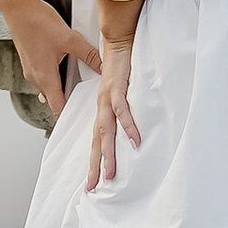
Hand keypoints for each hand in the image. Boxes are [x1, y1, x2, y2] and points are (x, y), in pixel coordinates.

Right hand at [6, 0, 98, 116]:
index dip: (70, 114)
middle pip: (54, 97)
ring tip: (78, 78)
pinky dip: (55, 73)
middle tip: (86, 95)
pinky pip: (44, 74)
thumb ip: (89, 55)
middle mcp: (34, 76)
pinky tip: (64, 60)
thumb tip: (103, 67)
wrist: (16, 6)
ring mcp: (30, 68)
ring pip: (49, 85)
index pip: (57, 108)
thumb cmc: (37, 21)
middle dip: (69, 98)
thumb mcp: (69, 38)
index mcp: (44, 77)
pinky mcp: (29, 58)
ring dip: (62, 84)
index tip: (83, 114)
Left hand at [83, 41, 142, 192]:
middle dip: (95, 165)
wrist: (118, 40)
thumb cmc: (121, 66)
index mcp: (103, 109)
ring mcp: (108, 98)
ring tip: (110, 174)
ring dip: (108, 153)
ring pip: (106, 130)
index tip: (92, 180)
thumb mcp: (121, 91)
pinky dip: (128, 126)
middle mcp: (102, 106)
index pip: (97, 139)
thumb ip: (123, 108)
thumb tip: (129, 125)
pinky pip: (122, 110)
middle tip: (92, 187)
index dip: (94, 159)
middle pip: (97, 140)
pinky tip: (134, 142)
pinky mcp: (117, 87)